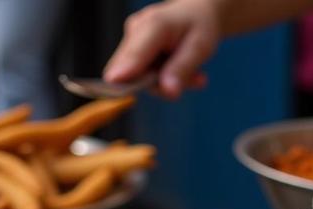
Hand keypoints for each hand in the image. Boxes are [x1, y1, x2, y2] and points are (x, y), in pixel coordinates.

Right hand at [103, 0, 220, 98]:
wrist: (196, 12)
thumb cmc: (199, 25)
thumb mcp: (200, 47)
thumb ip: (182, 69)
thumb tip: (168, 92)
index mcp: (154, 25)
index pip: (133, 54)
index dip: (123, 73)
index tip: (112, 84)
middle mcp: (136, 30)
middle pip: (132, 73)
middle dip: (159, 85)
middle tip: (192, 80)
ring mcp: (131, 39)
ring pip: (138, 78)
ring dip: (164, 82)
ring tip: (192, 73)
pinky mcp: (132, 49)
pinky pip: (141, 75)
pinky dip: (161, 78)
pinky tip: (181, 69)